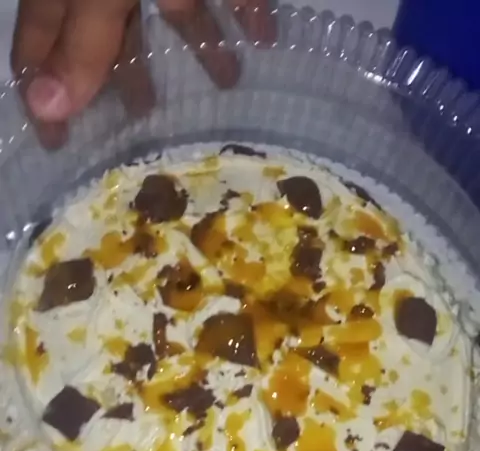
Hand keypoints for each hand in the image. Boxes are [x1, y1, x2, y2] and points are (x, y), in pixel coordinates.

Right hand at [11, 0, 273, 122]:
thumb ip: (82, 33)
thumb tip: (45, 107)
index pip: (42, 37)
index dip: (44, 89)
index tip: (57, 146)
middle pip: (108, 26)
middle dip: (126, 72)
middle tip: (140, 123)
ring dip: (200, 41)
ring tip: (227, 80)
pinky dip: (242, 3)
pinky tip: (264, 34)